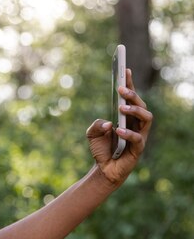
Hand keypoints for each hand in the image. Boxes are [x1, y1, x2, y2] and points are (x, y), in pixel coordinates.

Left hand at [85, 69, 152, 186]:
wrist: (103, 169)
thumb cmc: (101, 149)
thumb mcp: (91, 133)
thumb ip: (95, 125)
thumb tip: (108, 123)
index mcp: (126, 118)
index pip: (131, 98)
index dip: (130, 84)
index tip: (125, 69)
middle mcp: (136, 124)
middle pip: (142, 105)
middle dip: (133, 95)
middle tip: (121, 88)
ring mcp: (139, 136)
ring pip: (147, 118)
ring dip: (135, 110)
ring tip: (121, 107)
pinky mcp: (138, 149)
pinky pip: (138, 139)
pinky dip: (128, 133)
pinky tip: (117, 129)